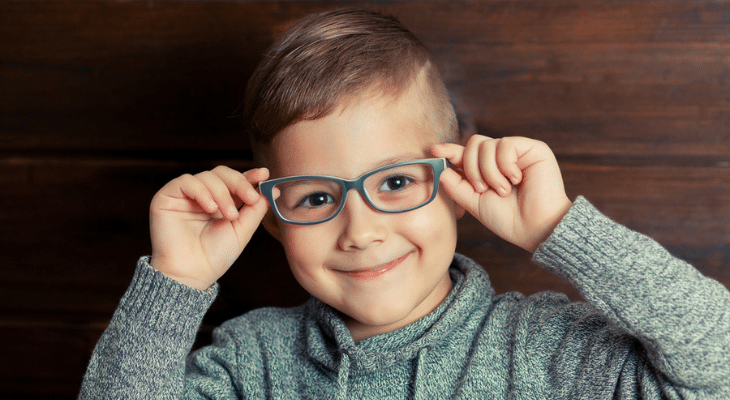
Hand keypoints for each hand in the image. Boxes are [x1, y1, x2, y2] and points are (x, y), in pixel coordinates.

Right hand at [149, 166, 269, 289]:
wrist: (191, 274)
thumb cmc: (215, 256)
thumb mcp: (242, 230)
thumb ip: (255, 209)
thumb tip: (273, 189)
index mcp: (221, 202)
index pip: (235, 181)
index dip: (250, 175)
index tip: (264, 174)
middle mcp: (203, 195)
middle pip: (222, 173)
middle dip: (239, 183)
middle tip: (249, 199)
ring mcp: (185, 195)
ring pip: (207, 176)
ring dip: (222, 194)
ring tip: (228, 215)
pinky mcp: (167, 196)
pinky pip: (186, 181)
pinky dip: (202, 192)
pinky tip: (210, 208)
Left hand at [431, 136, 571, 252]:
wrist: (534, 228)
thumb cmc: (507, 219)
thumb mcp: (474, 202)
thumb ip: (456, 185)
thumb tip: (441, 168)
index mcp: (487, 169)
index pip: (465, 153)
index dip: (449, 150)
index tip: (434, 151)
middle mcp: (501, 158)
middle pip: (473, 143)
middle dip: (471, 168)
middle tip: (482, 189)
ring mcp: (517, 152)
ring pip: (486, 145)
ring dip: (490, 172)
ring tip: (503, 190)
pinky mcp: (532, 148)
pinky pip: (505, 145)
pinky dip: (505, 166)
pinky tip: (516, 180)